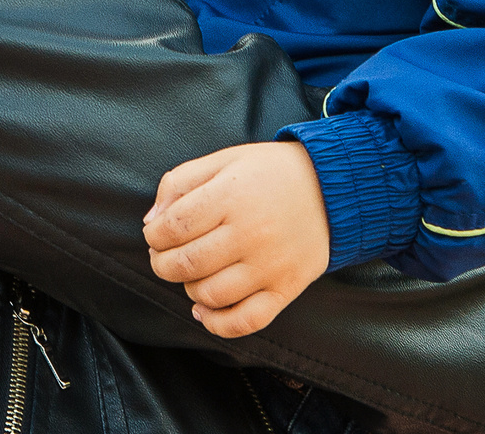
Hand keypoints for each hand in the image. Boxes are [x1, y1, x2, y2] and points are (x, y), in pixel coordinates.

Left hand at [143, 141, 329, 338]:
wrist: (333, 188)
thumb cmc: (271, 172)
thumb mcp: (224, 160)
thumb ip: (180, 182)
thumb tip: (151, 222)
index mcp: (231, 196)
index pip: (174, 226)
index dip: (155, 235)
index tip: (156, 234)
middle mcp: (250, 233)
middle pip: (186, 263)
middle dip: (162, 264)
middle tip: (163, 256)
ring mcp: (269, 265)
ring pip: (210, 294)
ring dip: (188, 288)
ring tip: (192, 273)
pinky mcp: (286, 288)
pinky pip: (245, 321)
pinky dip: (217, 323)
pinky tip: (204, 310)